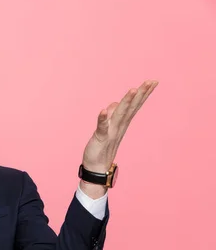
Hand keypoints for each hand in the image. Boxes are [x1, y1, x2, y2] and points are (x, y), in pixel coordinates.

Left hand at [80, 80, 158, 196]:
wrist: (96, 168)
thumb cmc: (102, 149)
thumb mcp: (107, 129)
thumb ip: (111, 117)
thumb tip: (113, 104)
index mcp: (122, 123)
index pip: (134, 106)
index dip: (143, 94)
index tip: (153, 82)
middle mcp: (119, 126)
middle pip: (131, 108)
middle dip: (141, 94)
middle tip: (151, 81)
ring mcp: (111, 132)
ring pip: (120, 115)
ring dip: (126, 102)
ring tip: (133, 89)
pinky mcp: (100, 138)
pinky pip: (102, 127)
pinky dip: (103, 119)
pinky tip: (103, 110)